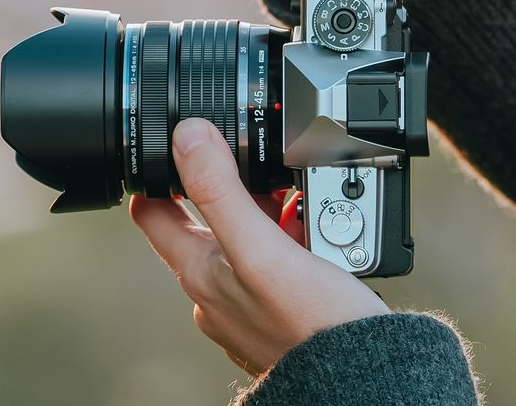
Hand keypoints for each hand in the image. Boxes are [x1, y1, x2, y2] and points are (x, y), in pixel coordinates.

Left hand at [130, 118, 389, 374]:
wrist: (364, 379)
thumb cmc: (312, 327)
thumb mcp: (262, 247)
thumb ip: (221, 191)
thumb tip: (187, 136)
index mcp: (199, 273)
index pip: (152, 211)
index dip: (160, 173)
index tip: (182, 145)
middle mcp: (216, 292)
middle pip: (209, 219)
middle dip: (236, 189)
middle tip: (266, 169)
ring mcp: (248, 305)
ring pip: (249, 239)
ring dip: (273, 215)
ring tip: (307, 205)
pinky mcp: (280, 312)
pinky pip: (279, 263)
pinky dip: (297, 243)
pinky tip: (324, 238)